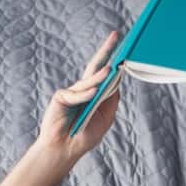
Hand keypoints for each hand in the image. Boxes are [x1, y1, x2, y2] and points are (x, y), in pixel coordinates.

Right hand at [36, 32, 120, 158]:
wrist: (67, 148)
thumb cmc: (86, 135)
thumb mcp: (105, 117)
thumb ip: (111, 99)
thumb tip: (118, 80)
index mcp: (94, 93)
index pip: (105, 72)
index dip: (114, 60)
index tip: (125, 47)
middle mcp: (83, 89)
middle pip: (96, 66)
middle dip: (106, 51)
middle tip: (116, 36)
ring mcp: (71, 91)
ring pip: (88, 81)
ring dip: (99, 76)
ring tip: (110, 69)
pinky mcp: (61, 97)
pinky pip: (76, 94)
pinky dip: (85, 95)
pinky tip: (94, 93)